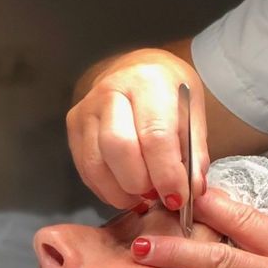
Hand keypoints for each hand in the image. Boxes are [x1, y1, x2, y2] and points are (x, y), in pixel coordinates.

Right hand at [66, 48, 207, 209]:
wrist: (139, 70)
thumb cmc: (170, 92)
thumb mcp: (193, 112)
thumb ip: (194, 151)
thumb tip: (192, 189)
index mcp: (147, 82)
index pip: (155, 135)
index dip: (167, 174)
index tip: (179, 197)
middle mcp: (111, 91)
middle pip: (119, 149)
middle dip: (141, 183)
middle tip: (160, 195)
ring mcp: (86, 109)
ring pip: (97, 164)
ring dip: (122, 192)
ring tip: (144, 196)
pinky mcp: (73, 127)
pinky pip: (86, 169)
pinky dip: (107, 190)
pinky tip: (126, 191)